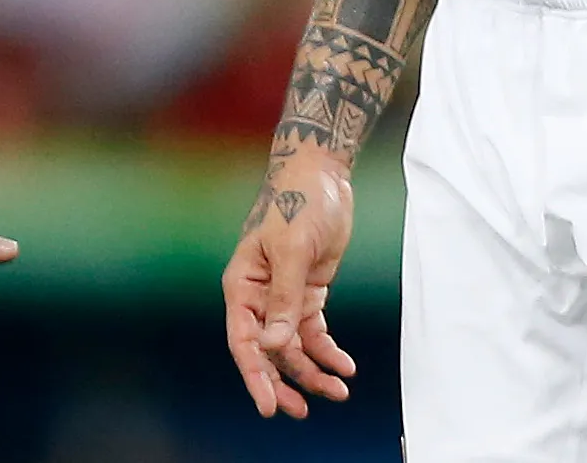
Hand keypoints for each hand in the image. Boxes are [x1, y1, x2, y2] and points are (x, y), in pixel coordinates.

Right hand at [223, 143, 358, 417]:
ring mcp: (283, 297)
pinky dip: (328, 351)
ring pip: (292, 347)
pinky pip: (313, 332)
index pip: (244, 340)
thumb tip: (276, 344)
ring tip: (338, 391)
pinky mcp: (307, 293)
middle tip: (301, 412)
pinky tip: (345, 366)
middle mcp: (258, 296)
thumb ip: (285, 298)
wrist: (320, 174)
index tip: (269, 406)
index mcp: (242, 285)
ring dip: (312, 371)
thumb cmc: (298, 202)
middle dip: (284, 383)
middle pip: (267, 351)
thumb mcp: (293, 250)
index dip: (255, 375)